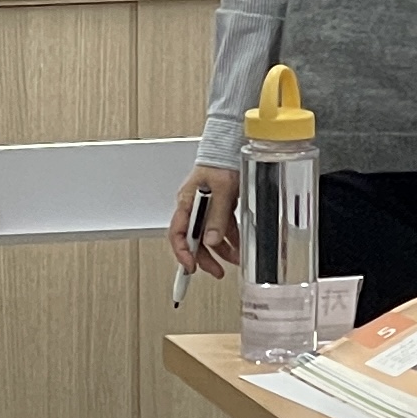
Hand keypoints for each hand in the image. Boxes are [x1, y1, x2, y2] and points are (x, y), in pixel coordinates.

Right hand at [172, 164, 242, 278]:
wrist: (231, 146)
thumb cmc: (221, 162)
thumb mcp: (222, 190)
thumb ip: (218, 216)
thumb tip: (212, 240)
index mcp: (187, 203)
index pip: (178, 234)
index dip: (182, 253)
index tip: (191, 267)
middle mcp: (195, 208)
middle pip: (194, 239)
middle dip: (205, 258)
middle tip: (215, 271)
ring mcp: (207, 208)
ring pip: (210, 236)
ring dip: (222, 250)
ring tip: (235, 259)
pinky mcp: (220, 206)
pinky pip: (222, 227)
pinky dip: (230, 238)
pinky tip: (239, 246)